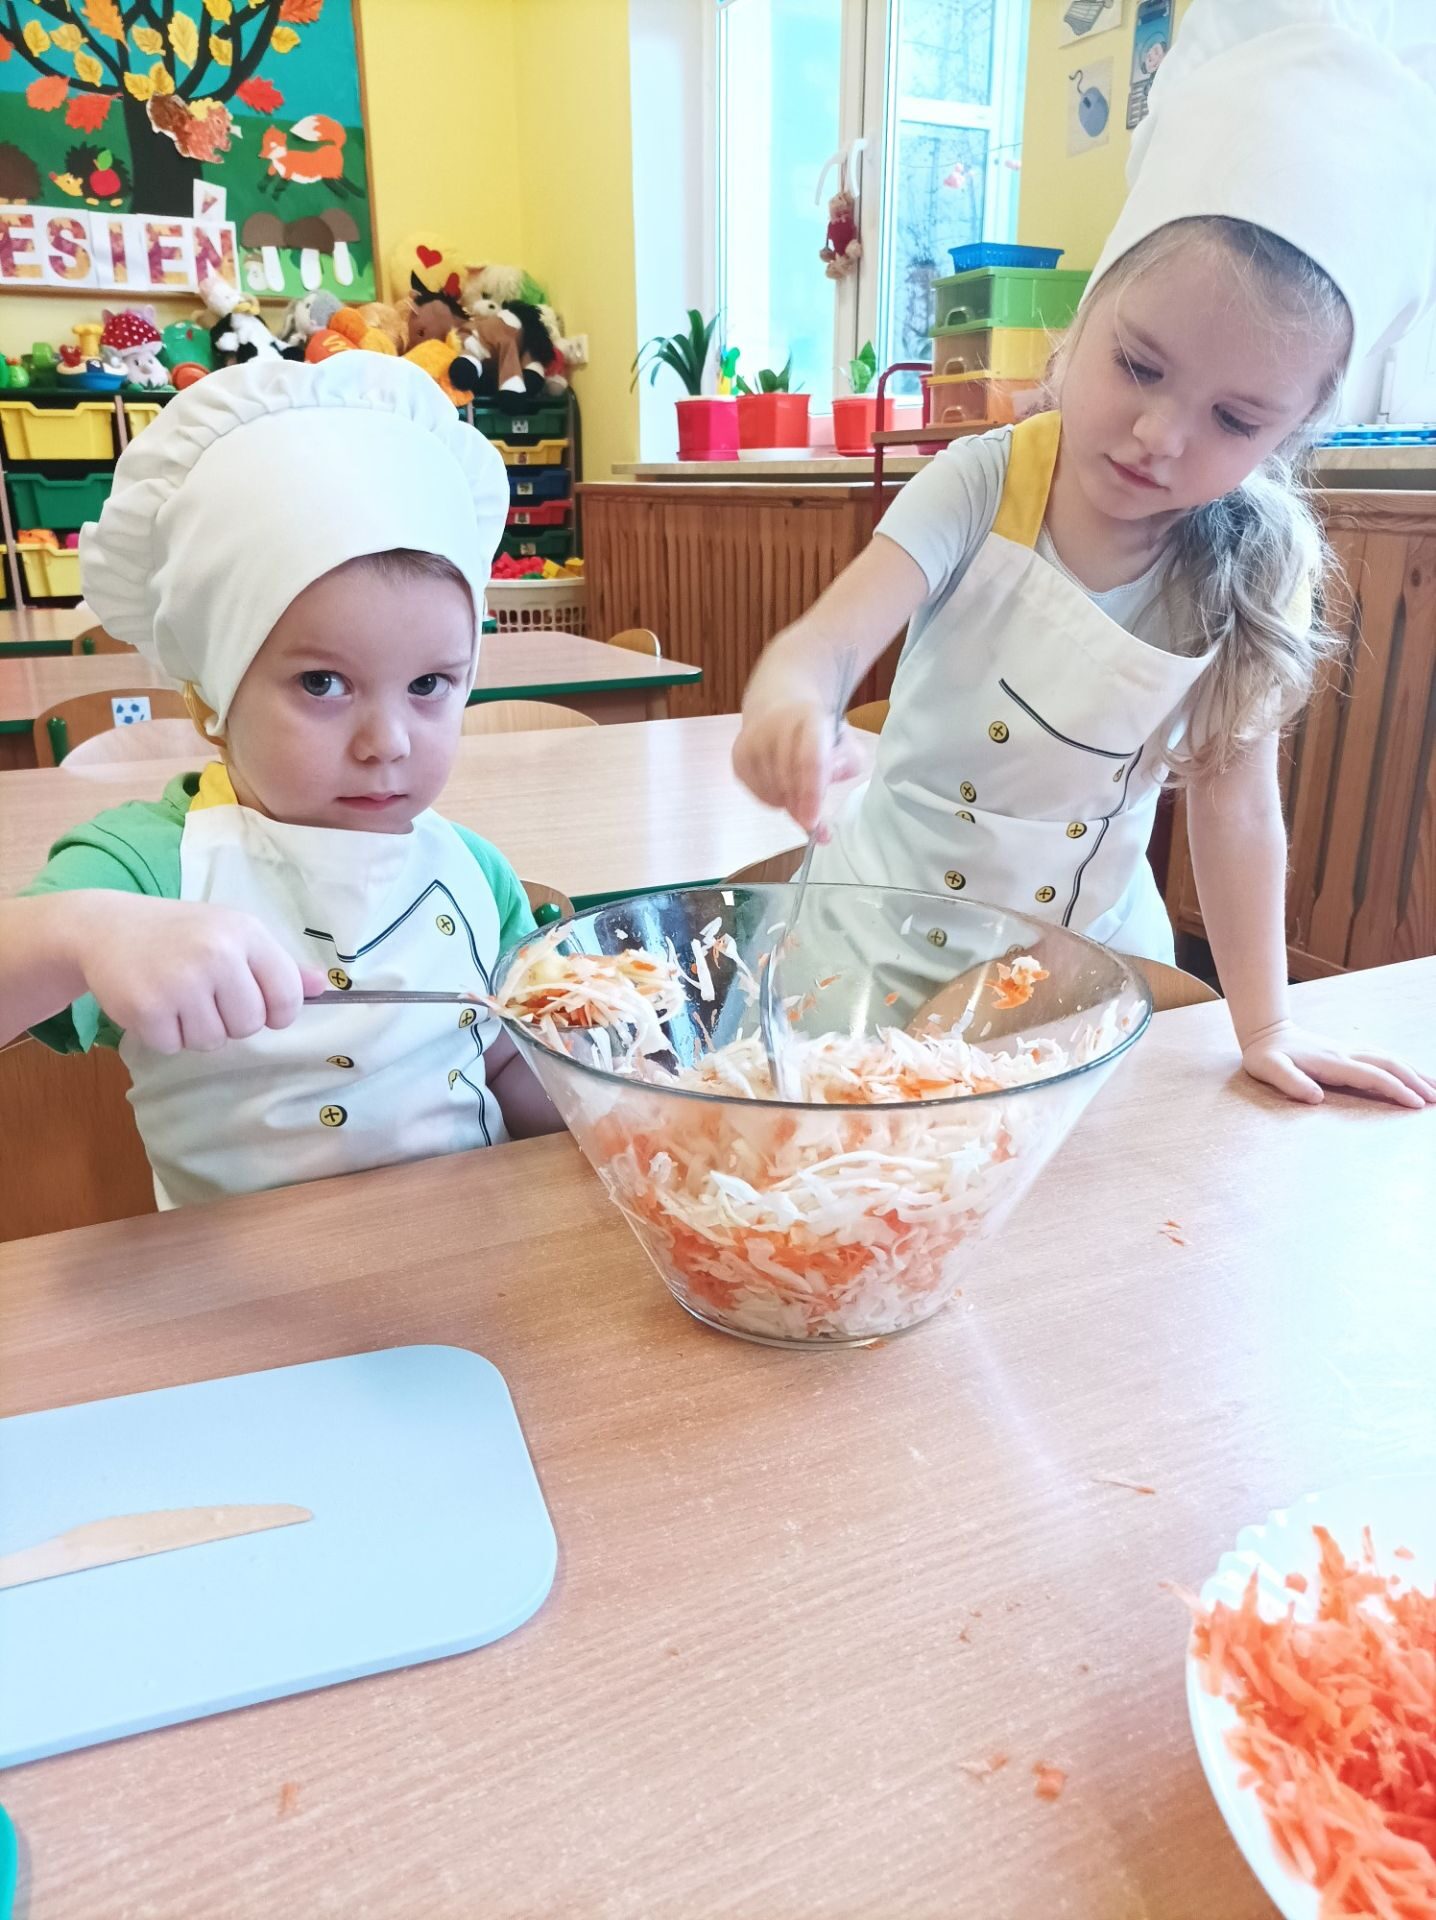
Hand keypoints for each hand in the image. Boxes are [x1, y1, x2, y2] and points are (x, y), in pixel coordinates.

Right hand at [73, 894, 324, 1054]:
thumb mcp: (232, 935)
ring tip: (177, 997)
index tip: (262, 1008)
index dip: (278, 1013)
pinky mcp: (146, 1007)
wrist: (105, 926)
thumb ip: (278, 965)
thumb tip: (325, 988)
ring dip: (195, 1030)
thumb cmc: (180, 934)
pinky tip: (153, 1004)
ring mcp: (180, 981)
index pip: (287, 996)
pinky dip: (164, 1035)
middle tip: (205, 997)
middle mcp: (217, 953)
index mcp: (246, 933)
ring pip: (212, 1042)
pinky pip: (174, 1046)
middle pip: (250, 1026)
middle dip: (230, 1022)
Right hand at [732, 702, 867, 833]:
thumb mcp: (844, 741)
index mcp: (809, 718)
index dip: (811, 794)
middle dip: (801, 807)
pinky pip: (757, 793)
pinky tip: (782, 786)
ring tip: (799, 793)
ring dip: (788, 803)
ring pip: (771, 790)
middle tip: (812, 818)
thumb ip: (848, 761)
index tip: (812, 822)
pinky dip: (773, 800)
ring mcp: (753, 740)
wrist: (779, 711)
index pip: (809, 760)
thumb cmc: (817, 732)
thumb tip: (832, 777)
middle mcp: (775, 725)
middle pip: (788, 780)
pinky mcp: (739, 755)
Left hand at [1240, 1019, 1435, 1109]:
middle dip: (1416, 1081)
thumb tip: (1316, 1098)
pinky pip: (1382, 1058)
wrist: (1266, 1033)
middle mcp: (1346, 1054)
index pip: (1372, 1076)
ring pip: (1390, 1059)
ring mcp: (1349, 1051)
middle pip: (1390, 1065)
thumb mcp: (1270, 1070)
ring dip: (1414, 1073)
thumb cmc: (1266, 1056)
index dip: (1395, 1089)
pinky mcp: (1348, 1052)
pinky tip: (1412, 1074)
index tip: (1415, 1104)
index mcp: (1332, 1062)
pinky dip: (1402, 1066)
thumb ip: (1291, 1082)